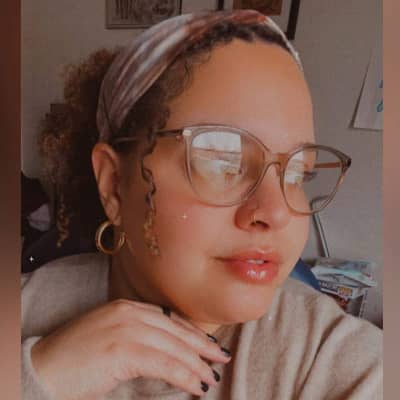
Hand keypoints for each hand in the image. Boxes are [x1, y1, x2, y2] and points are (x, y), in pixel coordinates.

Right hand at [31, 299, 230, 399]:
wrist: (42, 369)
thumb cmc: (75, 359)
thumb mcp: (110, 337)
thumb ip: (136, 335)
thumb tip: (165, 350)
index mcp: (126, 307)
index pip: (169, 319)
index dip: (192, 333)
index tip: (208, 345)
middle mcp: (129, 313)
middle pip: (176, 330)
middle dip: (202, 346)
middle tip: (221, 358)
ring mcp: (126, 329)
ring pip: (174, 348)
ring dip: (196, 365)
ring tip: (209, 378)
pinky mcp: (123, 350)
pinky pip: (164, 364)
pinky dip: (184, 376)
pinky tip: (196, 386)